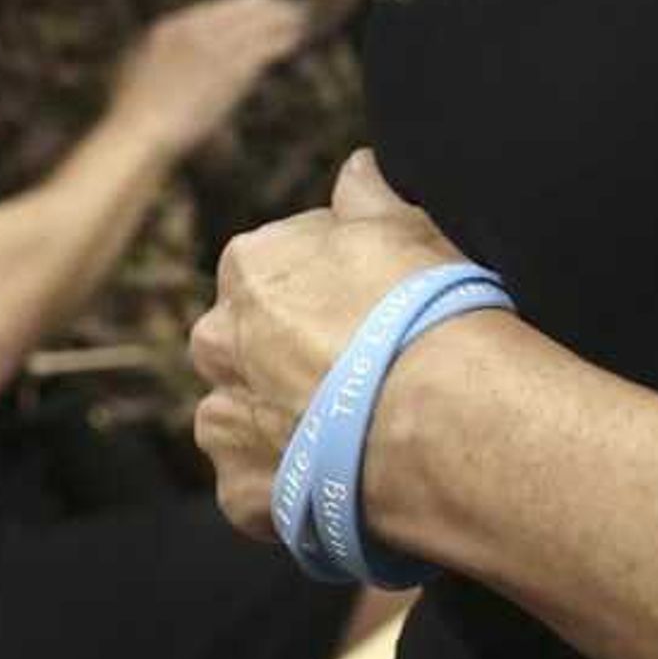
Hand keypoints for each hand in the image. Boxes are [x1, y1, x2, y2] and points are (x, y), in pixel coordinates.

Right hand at [112, 0, 314, 158]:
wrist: (140, 131)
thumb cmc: (136, 110)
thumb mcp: (141, 67)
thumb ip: (164, 48)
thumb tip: (174, 39)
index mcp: (171, 28)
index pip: (219, 6)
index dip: (245, 2)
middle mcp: (195, 31)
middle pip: (243, 8)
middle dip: (269, 7)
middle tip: (290, 7)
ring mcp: (214, 50)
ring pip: (258, 25)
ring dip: (282, 20)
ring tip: (299, 19)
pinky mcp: (231, 71)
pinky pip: (263, 48)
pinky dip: (281, 41)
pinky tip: (294, 39)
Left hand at [190, 152, 468, 539]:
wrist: (439, 419)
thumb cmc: (427, 310)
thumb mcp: (407, 227)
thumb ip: (365, 194)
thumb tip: (355, 168)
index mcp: (252, 266)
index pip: (277, 264)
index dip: (327, 284)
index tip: (370, 303)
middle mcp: (219, 340)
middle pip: (247, 341)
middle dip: (286, 353)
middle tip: (359, 366)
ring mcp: (223, 420)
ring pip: (244, 414)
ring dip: (284, 419)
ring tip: (355, 427)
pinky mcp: (240, 490)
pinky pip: (260, 484)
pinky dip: (293, 482)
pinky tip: (345, 472)